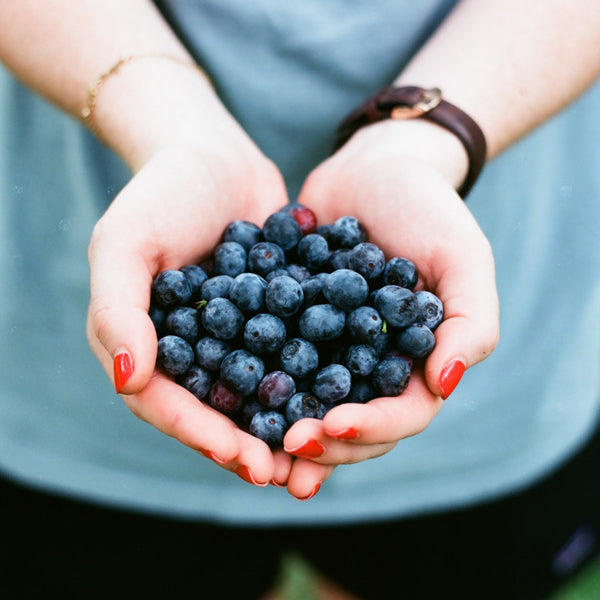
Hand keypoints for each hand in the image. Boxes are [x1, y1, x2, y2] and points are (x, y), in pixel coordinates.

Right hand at [87, 132, 293, 487]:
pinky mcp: (276, 317)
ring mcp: (237, 336)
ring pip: (259, 392)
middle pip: (217, 410)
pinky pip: (293, 353)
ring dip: (286, 425)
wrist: (214, 155)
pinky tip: (347, 397)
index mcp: (150, 345)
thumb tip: (129, 380)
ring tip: (320, 452)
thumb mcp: (124, 243)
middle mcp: (193, 350)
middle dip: (250, 445)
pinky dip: (315, 378)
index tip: (244, 460)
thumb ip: (117, 311)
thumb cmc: (160, 194)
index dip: (203, 436)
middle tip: (286, 475)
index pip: (169, 404)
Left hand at [280, 119, 498, 494]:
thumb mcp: (462, 257)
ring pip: (309, 405)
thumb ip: (470, 323)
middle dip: (323, 442)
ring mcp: (329, 350)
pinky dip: (253, 385)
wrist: (372, 169)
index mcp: (416, 362)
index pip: (401, 414)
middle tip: (288, 445)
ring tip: (254, 449)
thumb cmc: (426, 208)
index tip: (334, 426)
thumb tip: (445, 384)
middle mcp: (371, 366)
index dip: (371, 428)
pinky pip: (273, 362)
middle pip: (352, 423)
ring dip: (284, 432)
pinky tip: (226, 399)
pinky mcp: (292, 328)